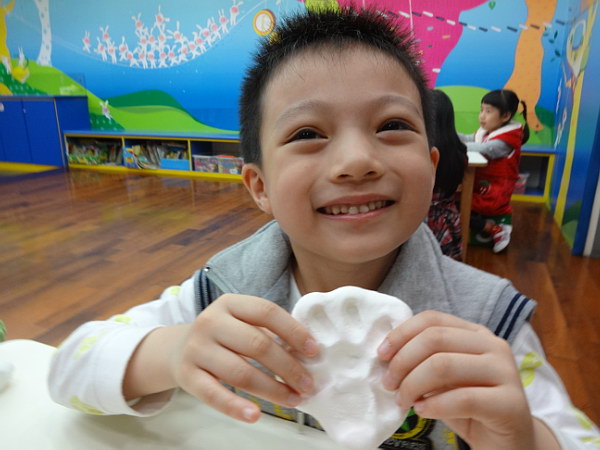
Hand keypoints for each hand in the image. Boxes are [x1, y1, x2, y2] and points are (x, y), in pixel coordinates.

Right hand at [170, 294, 318, 422]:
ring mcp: (196, 348)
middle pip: (257, 344)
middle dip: (288, 367)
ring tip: (293, 400)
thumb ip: (269, 332)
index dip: (293, 331)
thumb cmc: (223, 336)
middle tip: (308, 384)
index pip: (267, 312)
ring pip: (240, 372)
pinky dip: (235, 406)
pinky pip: (214, 394)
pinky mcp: (186, 375)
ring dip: (272, 389)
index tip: (313, 351)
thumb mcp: (241, 322)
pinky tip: (255, 414)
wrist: (177, 349)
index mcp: (230, 303)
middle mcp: (211, 322)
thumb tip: (306, 355)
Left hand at [377, 310, 544, 449]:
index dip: (401, 333)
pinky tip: (422, 411)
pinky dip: (434, 405)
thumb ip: (423, 360)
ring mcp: (505, 372)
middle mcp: (493, 346)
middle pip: (435, 339)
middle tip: (388, 384)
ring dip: (413, 384)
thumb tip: (386, 353)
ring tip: (403, 401)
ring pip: (444, 365)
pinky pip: (463, 398)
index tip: (381, 354)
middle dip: (403, 361)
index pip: (432, 319)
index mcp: (475, 334)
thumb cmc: (469, 407)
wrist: (507, 442)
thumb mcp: (443, 378)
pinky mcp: (511, 403)